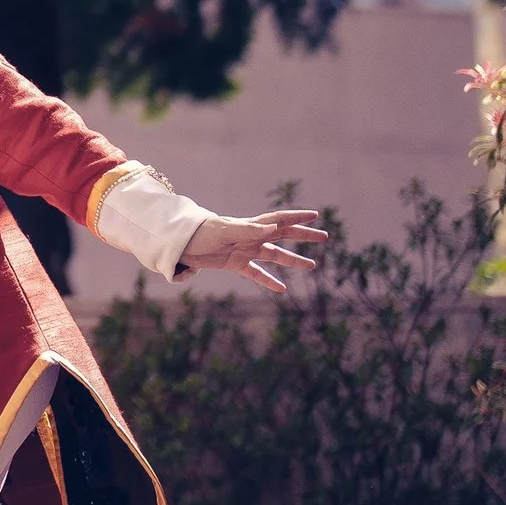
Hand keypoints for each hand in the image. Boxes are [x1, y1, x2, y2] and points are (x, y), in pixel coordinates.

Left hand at [178, 205, 324, 293]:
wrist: (182, 243)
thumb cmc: (202, 233)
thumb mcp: (226, 231)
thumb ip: (250, 230)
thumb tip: (274, 227)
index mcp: (251, 226)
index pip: (279, 219)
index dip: (297, 217)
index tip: (316, 215)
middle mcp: (251, 237)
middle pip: (283, 235)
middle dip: (303, 236)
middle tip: (324, 237)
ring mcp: (245, 250)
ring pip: (274, 255)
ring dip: (293, 260)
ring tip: (312, 266)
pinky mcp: (235, 263)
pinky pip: (256, 273)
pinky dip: (269, 280)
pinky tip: (281, 289)